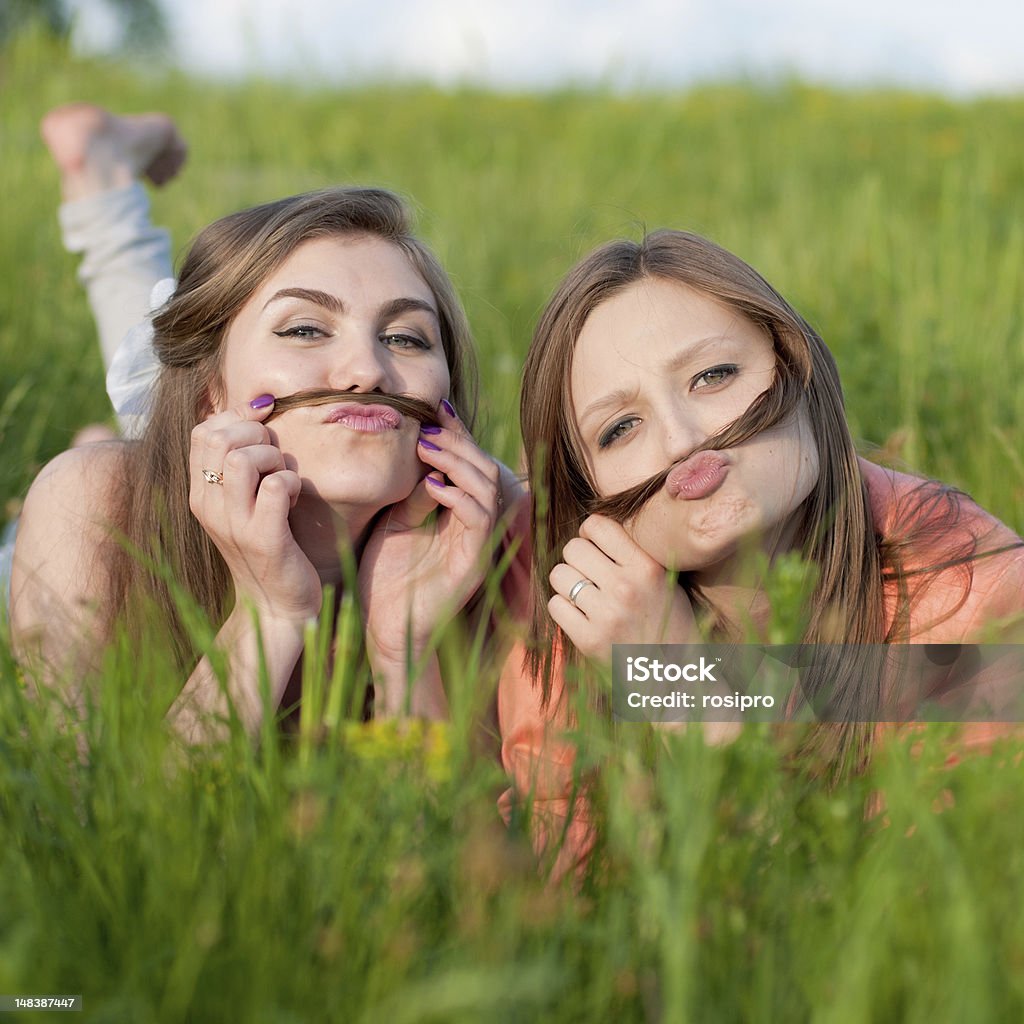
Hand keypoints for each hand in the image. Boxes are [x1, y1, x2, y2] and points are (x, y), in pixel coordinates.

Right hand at [189, 396, 321, 622]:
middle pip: (220, 438)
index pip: (203, 431)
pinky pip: (277, 486)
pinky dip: (292, 483)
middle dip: (258, 435)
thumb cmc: (268, 545)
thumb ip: (241, 462)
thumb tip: (259, 406)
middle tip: (275, 461)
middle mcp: (209, 507)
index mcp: (200, 494)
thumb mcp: (244, 502)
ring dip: (274, 459)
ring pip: (244, 459)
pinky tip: (295, 500)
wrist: (276, 607)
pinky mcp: (264, 539)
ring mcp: (234, 524)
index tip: (263, 435)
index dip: (238, 418)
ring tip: (284, 481)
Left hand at [358, 400, 500, 667]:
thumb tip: (424, 451)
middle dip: (460, 444)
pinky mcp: (472, 565)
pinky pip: (478, 520)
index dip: (458, 434)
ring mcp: (476, 545)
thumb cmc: (384, 576)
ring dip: (460, 464)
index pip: (468, 464)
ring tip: (428, 450)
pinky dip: (459, 497)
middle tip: (429, 430)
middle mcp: (473, 527)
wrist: (382, 627)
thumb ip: (413, 491)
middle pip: (485, 470)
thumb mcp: (395, 520)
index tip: (436, 408)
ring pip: (488, 490)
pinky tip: (432, 486)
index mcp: (457, 513)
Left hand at [547, 514, 698, 661]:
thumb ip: (631, 553)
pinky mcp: (589, 640)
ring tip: (583, 595)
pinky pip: (556, 606)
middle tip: (587, 574)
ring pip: (559, 575)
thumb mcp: (663, 578)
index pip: (597, 525)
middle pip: (573, 548)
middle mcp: (625, 587)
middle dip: (576, 559)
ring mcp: (606, 614)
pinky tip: (580, 615)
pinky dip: (563, 609)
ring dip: (567, 583)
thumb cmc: (668, 620)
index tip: (593, 546)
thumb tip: (589, 529)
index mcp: (646, 567)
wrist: (675, 674)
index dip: (588, 532)